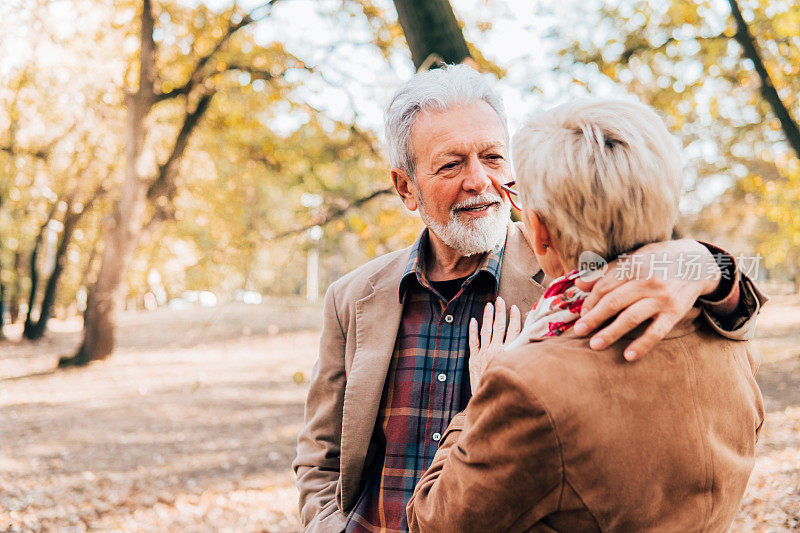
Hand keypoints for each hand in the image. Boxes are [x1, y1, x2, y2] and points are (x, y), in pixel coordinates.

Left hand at [468, 297, 520, 394]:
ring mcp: (484, 354)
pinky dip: (472, 331)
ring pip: (486, 331)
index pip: (514, 331)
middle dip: (500, 312)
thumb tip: (533, 342)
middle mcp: (497, 351)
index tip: (515, 308)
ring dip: (487, 317)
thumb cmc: (510, 388)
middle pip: (499, 327)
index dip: (514, 318)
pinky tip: (473, 321)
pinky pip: (472, 342)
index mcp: (510, 353)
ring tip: (489, 305)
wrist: (492, 403)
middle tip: (500, 300)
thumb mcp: (521, 371)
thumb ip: (525, 356)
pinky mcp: (474, 360)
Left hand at [573, 239, 720, 360]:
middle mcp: (648, 280)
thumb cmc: (658, 259)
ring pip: (631, 318)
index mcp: (634, 265)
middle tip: (579, 331)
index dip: (590, 301)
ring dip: (610, 333)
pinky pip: (656, 332)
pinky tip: (628, 356)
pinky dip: (642, 345)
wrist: (698, 262)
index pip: (605, 286)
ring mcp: (662, 297)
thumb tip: (578, 283)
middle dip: (594, 318)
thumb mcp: (633, 257)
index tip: (582, 314)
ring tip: (594, 344)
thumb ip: (606, 271)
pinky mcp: (675, 312)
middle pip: (614, 302)